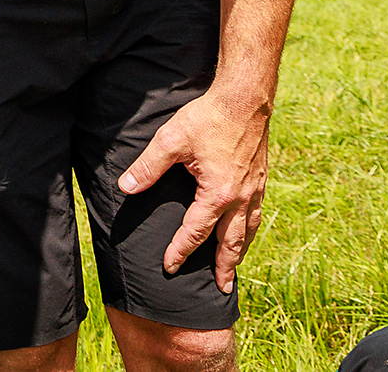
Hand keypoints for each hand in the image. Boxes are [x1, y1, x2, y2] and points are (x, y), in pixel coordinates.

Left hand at [117, 89, 269, 293]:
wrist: (245, 98)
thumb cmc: (207, 118)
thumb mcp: (170, 141)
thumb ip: (147, 168)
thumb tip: (126, 188)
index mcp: (217, 195)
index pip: (195, 232)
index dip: (180, 251)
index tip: (169, 267)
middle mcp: (240, 198)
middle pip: (230, 242)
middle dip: (224, 266)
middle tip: (221, 288)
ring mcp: (254, 189)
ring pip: (248, 230)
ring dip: (240, 251)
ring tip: (234, 267)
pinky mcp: (260, 177)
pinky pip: (257, 213)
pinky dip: (250, 229)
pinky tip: (246, 229)